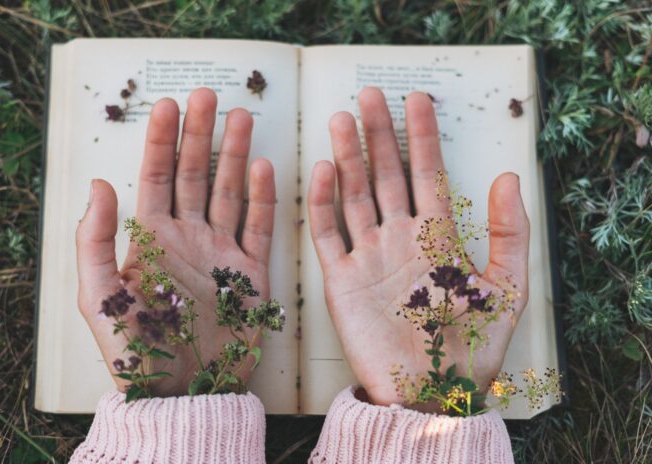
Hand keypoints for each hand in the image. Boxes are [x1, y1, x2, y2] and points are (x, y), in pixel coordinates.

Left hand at [76, 88, 275, 395]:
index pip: (158, 177)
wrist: (186, 391)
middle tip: (210, 97)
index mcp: (151, 239)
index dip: (162, 140)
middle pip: (196, 174)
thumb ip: (95, 240)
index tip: (169, 105)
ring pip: (230, 191)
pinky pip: (259, 227)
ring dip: (236, 154)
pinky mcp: (251, 273)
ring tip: (242, 118)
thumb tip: (100, 184)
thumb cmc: (139, 351)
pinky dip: (262, 198)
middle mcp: (188, 238)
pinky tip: (264, 168)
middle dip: (202, 134)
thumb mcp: (100, 298)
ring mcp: (221, 252)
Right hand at [307, 87, 528, 410]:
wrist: (429, 393)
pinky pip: (328, 234)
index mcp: (437, 237)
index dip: (422, 136)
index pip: (427, 173)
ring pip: (355, 195)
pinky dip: (323, 203)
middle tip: (370, 96)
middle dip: (379, 134)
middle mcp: (400, 239)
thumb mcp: (506, 289)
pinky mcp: (342, 281)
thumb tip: (508, 177)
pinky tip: (324, 171)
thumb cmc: (470, 348)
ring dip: (348, 158)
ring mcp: (368, 257)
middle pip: (387, 175)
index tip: (417, 100)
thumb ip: (508, 233)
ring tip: (343, 120)